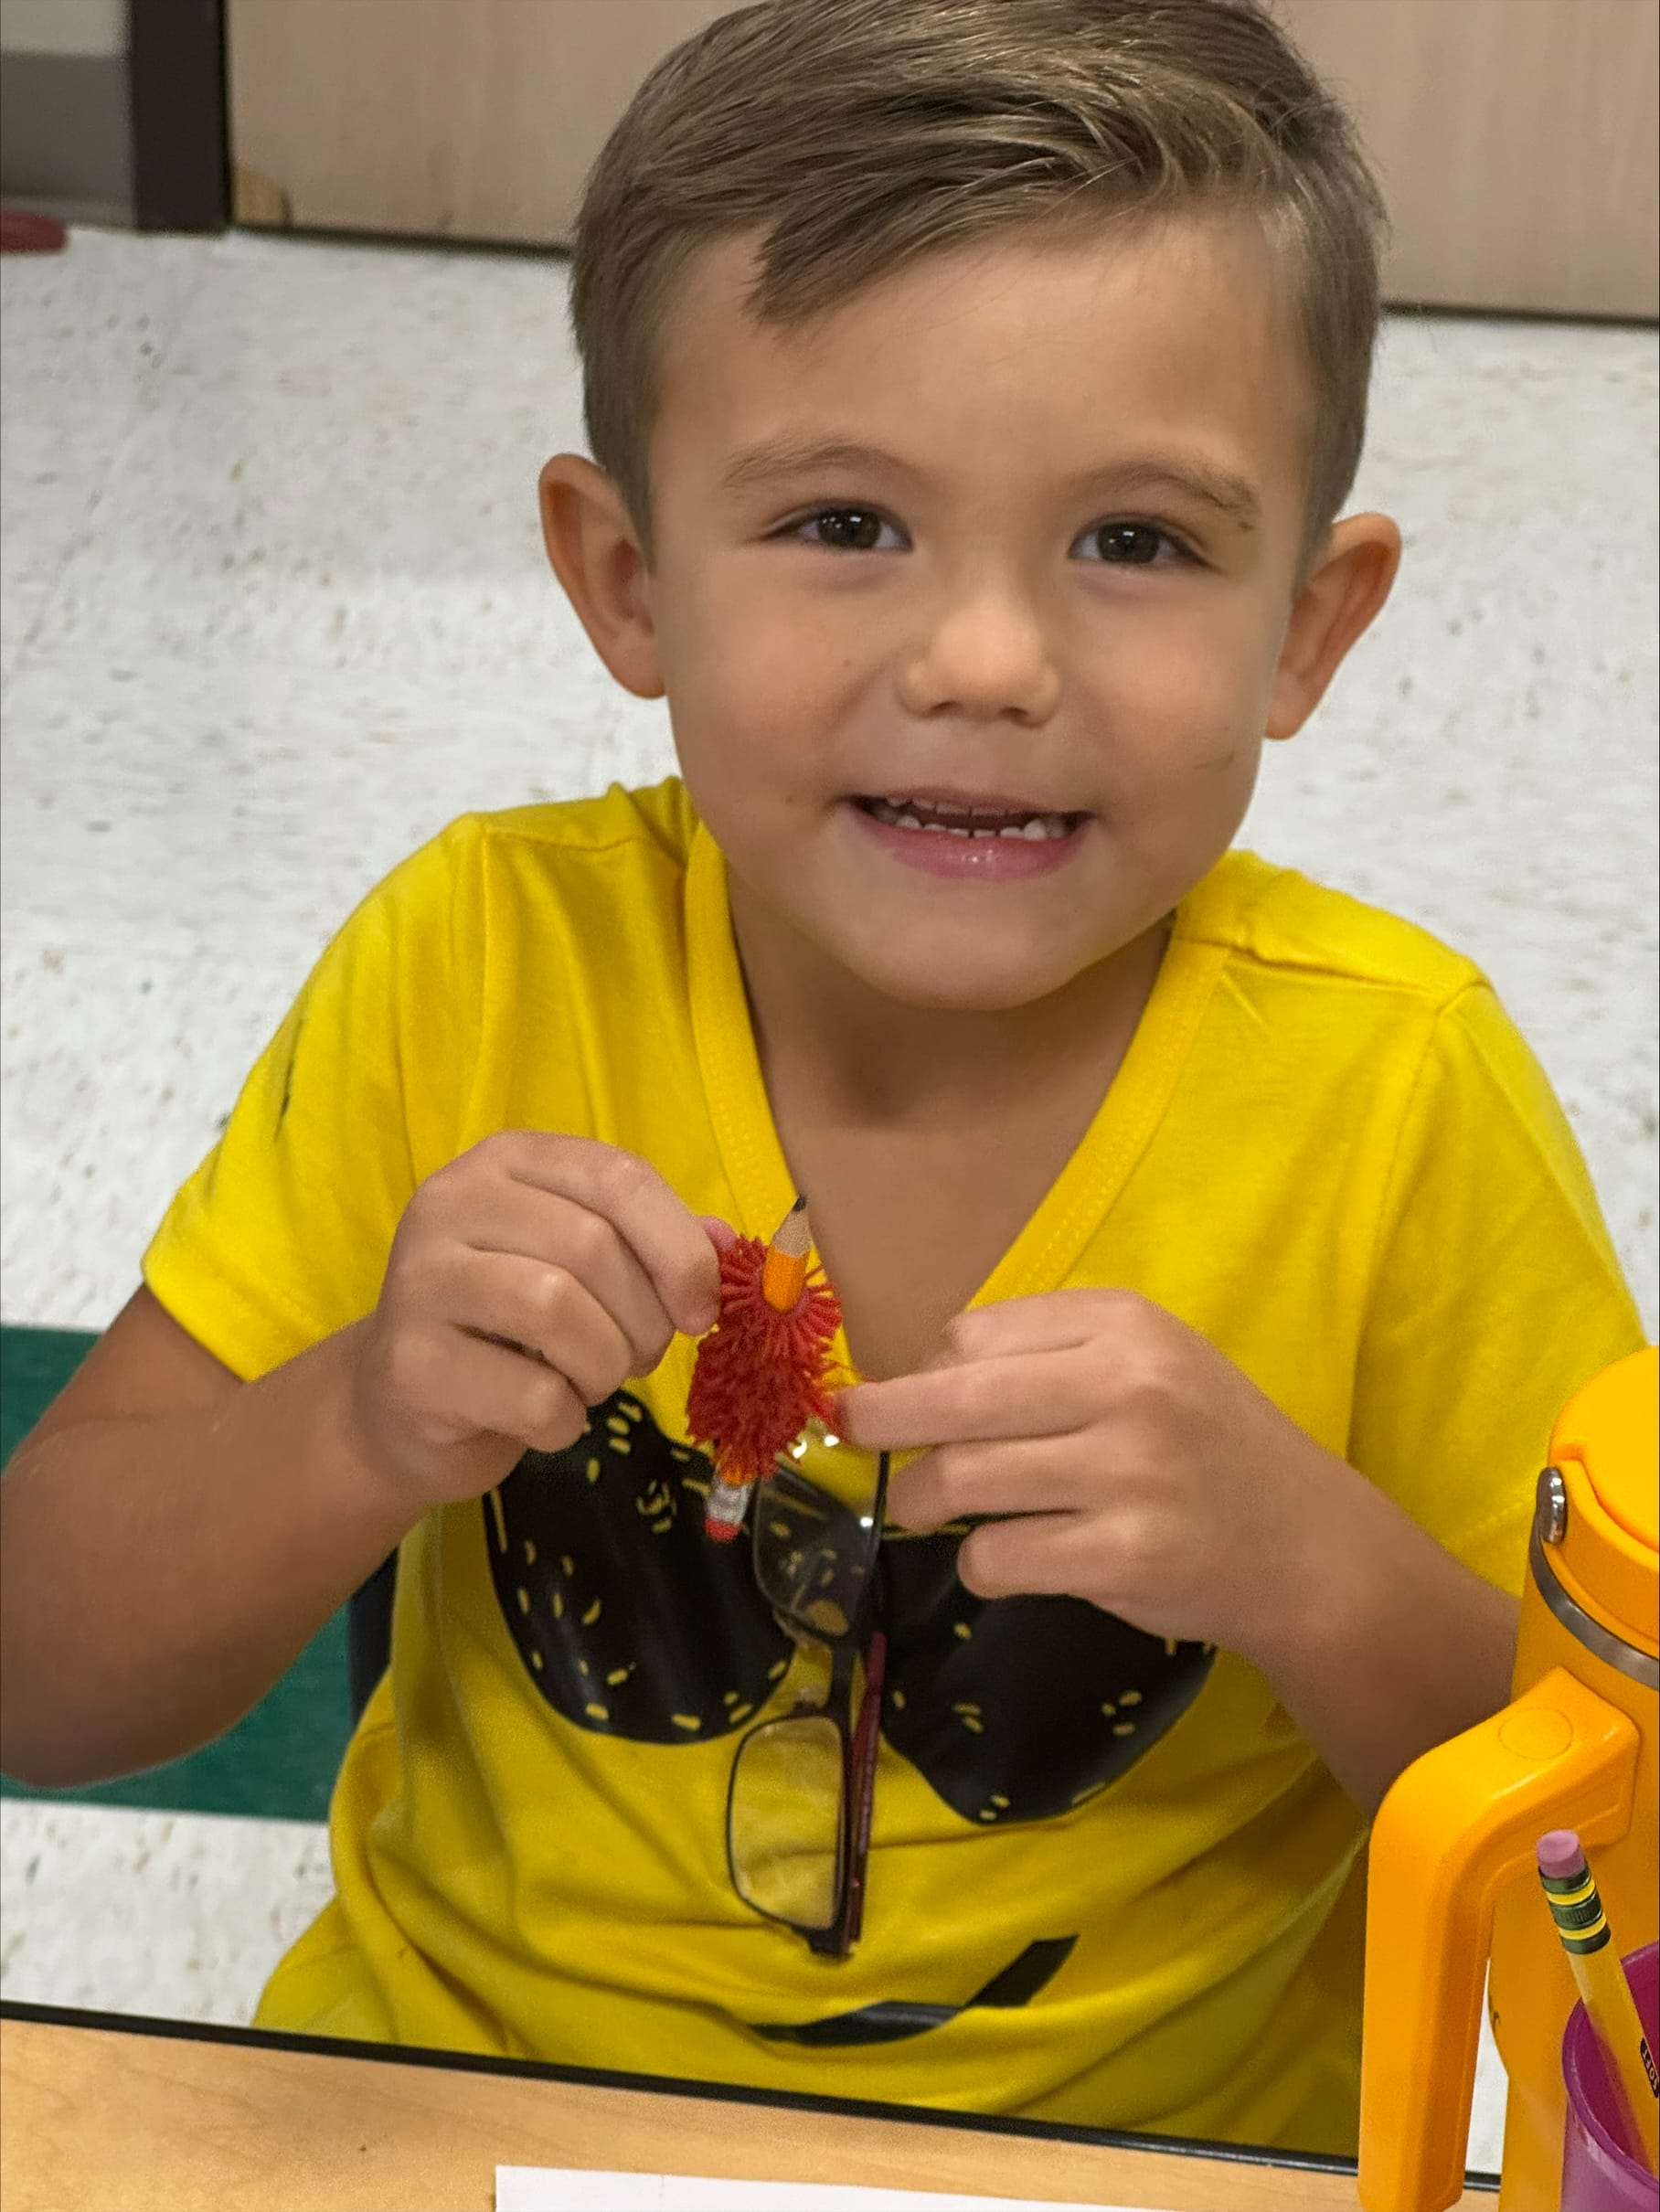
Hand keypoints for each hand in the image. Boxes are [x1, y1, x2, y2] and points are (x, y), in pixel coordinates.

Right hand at [344, 1132, 726, 1509]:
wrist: (401, 1404)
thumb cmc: (510, 1325)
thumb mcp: (582, 1266)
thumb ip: (652, 1243)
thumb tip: (727, 1244)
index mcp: (507, 1161)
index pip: (617, 1177)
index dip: (679, 1247)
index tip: (701, 1309)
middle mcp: (452, 1202)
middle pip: (591, 1246)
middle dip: (643, 1320)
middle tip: (636, 1358)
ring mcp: (420, 1279)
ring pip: (556, 1309)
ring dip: (603, 1366)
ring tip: (591, 1382)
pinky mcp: (410, 1363)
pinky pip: (531, 1394)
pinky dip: (565, 1420)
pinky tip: (546, 1418)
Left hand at [833, 1288, 1345, 1661]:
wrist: (1305, 1544)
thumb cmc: (1206, 1442)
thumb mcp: (1147, 1362)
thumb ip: (1048, 1353)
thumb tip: (916, 1375)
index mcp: (1124, 1324)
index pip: (977, 1334)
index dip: (930, 1367)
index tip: (917, 1393)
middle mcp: (1127, 1386)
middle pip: (956, 1396)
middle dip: (882, 1418)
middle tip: (846, 1431)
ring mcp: (1127, 1473)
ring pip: (965, 1479)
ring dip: (920, 1498)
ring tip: (920, 1506)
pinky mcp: (1123, 1556)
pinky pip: (999, 1556)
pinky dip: (978, 1562)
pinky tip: (999, 1558)